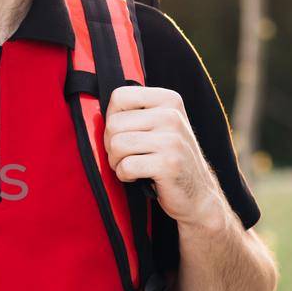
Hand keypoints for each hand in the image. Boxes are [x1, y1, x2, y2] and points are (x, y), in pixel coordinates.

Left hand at [103, 85, 227, 231]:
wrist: (198, 194)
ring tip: (132, 165)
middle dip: (111, 145)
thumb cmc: (168, 158)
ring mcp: (172, 140)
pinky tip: (139, 176)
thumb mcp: (160, 126)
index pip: (119, 96)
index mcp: (169, 100)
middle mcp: (172, 116)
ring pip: (117, 145)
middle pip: (113, 123)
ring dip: (117, 162)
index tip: (125, 133)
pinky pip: (125, 166)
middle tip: (127, 155)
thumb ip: (135, 113)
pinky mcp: (168, 164)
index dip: (112, 118)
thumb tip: (94, 110)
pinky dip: (125, 176)